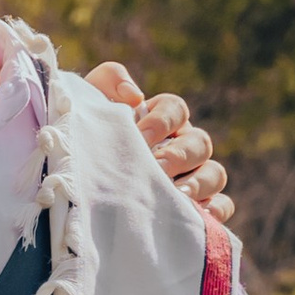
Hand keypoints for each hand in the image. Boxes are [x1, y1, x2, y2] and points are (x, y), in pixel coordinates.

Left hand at [84, 61, 235, 225]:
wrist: (74, 179)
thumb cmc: (88, 137)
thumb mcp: (90, 100)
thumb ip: (110, 79)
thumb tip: (134, 96)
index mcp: (162, 119)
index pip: (176, 109)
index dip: (162, 121)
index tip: (140, 137)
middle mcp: (183, 146)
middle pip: (200, 143)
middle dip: (180, 155)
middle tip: (157, 168)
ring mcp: (194, 177)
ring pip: (214, 174)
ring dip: (199, 183)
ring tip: (176, 194)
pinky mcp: (197, 208)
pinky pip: (221, 207)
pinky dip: (214, 211)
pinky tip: (194, 215)